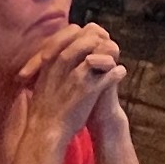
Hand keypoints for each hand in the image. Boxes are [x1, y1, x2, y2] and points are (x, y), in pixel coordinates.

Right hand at [13, 25, 122, 163]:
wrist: (45, 131)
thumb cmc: (46, 108)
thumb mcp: (44, 81)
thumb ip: (53, 66)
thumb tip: (64, 54)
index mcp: (50, 60)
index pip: (70, 32)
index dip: (84, 33)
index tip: (93, 38)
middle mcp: (61, 64)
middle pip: (84, 39)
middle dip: (98, 40)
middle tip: (106, 44)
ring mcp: (74, 77)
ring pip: (95, 55)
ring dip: (107, 55)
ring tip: (114, 59)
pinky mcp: (86, 91)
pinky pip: (107, 75)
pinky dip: (116, 73)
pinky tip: (120, 73)